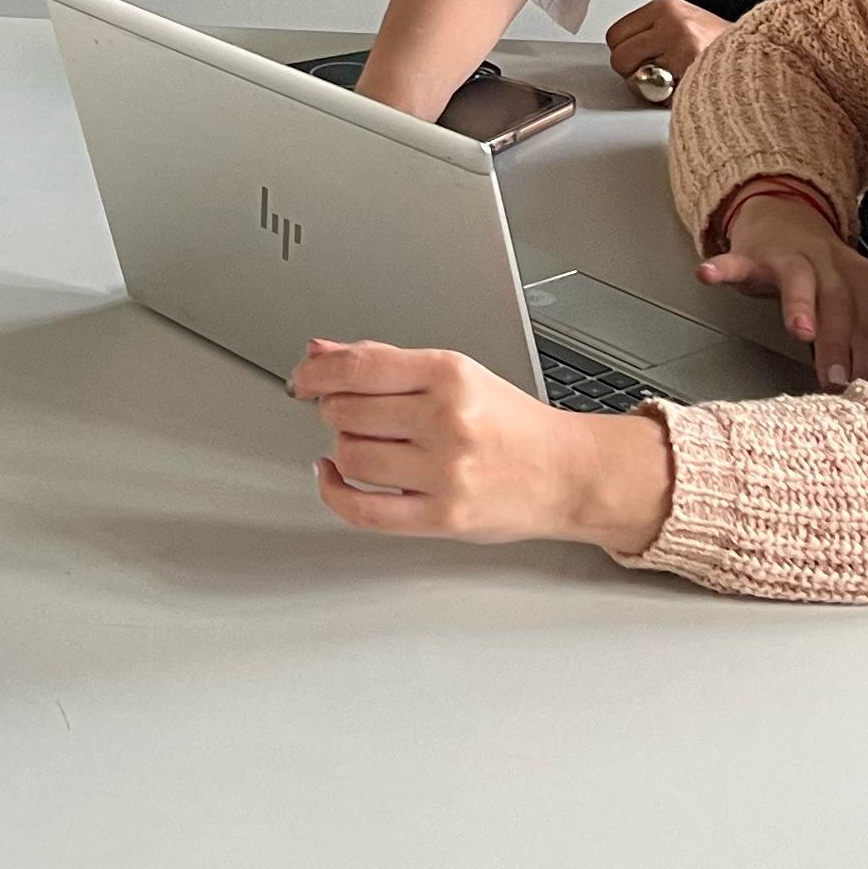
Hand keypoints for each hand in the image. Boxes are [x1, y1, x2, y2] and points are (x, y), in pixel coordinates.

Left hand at [286, 341, 672, 551]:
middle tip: (351, 413)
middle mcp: (448, 420)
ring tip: (367, 443)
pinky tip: (334, 474)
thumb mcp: (453, 374)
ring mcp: (445, 471)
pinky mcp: (441, 517)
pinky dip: (335, 491)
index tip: (302, 378)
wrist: (565, 473)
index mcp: (450, 375)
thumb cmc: (509, 423)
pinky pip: (363, 509)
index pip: (359, 367)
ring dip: (345, 448)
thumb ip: (383, 361)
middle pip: (346, 412)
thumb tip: (319, 352)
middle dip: (336, 410)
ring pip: (351, 455)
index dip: (315, 372)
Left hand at [601, 0, 731, 96]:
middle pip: (620, 56)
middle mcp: (673, 21)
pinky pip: (661, 94)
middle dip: (632, 72)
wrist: (761, 55)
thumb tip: (622, 53)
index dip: (625, 53)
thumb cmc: (722, 47)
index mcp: (666, 7)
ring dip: (651, 88)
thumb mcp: (684, 25)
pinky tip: (687, 88)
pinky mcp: (694, 70)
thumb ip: (651, 35)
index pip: (616, 34)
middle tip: (656, 76)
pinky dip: (669, 99)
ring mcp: (683, 45)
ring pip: (636, 78)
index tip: (640, 61)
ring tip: (676, 82)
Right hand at [701, 190, 867, 389]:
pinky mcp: (750, 255)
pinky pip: (737, 263)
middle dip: (838, 344)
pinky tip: (706, 275)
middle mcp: (828, 262)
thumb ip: (856, 334)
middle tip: (835, 382)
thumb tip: (866, 386)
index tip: (867, 393)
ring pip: (798, 279)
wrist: (784, 213)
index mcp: (859, 277)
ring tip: (800, 332)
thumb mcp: (847, 296)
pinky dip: (722, 269)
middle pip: (837, 304)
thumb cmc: (818, 270)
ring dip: (801, 305)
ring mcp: (788, 256)